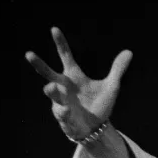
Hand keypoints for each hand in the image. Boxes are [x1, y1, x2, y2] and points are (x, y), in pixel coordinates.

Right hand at [25, 27, 131, 141]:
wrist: (98, 128)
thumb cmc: (100, 105)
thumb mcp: (111, 86)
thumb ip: (117, 70)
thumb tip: (129, 52)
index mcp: (73, 75)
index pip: (65, 55)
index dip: (60, 43)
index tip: (54, 29)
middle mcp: (64, 86)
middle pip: (48, 72)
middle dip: (38, 64)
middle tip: (29, 54)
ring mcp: (62, 101)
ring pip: (52, 94)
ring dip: (52, 91)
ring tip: (51, 87)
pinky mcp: (64, 117)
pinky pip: (61, 113)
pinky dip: (63, 112)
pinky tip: (66, 110)